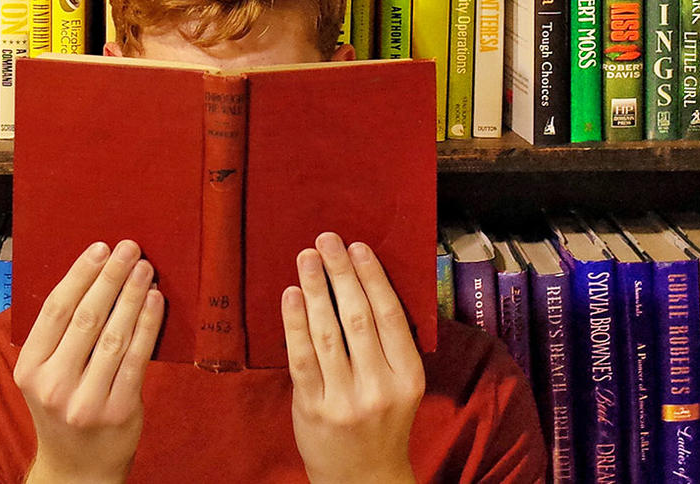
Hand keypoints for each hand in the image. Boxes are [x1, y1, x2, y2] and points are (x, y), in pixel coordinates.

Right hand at [14, 240, 163, 483]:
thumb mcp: (45, 376)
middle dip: (110, 277)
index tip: (99, 249)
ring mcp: (86, 400)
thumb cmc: (65, 409)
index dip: (79, 275)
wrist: (77, 469)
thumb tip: (93, 278)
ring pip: (114, 335)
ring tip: (145, 268)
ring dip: (132, 296)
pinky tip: (155, 301)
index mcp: (29, 369)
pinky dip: (148, 324)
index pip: (55, 311)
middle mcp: (53, 385)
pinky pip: (138, 358)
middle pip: (86, 317)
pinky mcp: (118, 410)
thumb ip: (61, 337)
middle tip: (129, 248)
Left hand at [282, 232, 424, 483]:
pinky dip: (294, 323)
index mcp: (408, 377)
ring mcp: (344, 399)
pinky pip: (301, 357)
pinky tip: (290, 295)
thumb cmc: (381, 423)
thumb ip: (387, 344)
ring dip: (315, 289)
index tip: (358, 247)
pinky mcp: (312, 408)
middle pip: (358, 318)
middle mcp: (379, 387)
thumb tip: (362, 283)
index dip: (373, 277)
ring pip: (327, 333)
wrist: (362, 478)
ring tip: (306, 257)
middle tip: (327, 240)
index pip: (390, 316)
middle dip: (341, 273)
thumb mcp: (400, 387)